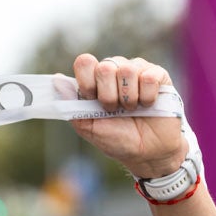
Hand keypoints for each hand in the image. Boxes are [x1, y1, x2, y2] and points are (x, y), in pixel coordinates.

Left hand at [69, 54, 187, 178]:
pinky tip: (148, 105)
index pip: (84, 62)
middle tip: (114, 110)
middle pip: (104, 67)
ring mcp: (137, 70)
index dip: (87, 83)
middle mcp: (115, 70)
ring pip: (127, 70)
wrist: (146, 153)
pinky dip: (147, 97)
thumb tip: (56, 80)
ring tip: (132, 110)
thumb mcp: (88, 126)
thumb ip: (71, 104)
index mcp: (95, 80)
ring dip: (128, 98)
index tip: (93, 101)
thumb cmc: (116, 139)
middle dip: (108, 96)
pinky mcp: (158, 75)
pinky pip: (149, 77)